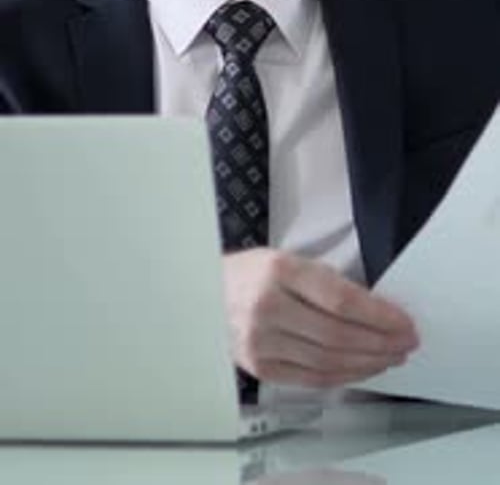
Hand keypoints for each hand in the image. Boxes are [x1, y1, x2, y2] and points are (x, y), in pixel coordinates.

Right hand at [223, 248, 417, 387]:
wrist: (205, 294)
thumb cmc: (253, 274)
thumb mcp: (288, 260)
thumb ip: (326, 283)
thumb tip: (378, 312)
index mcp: (278, 271)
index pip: (340, 299)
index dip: (379, 316)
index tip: (404, 322)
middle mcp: (267, 307)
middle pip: (338, 334)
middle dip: (381, 342)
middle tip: (405, 342)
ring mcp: (260, 341)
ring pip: (328, 360)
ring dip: (368, 362)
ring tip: (391, 357)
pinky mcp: (259, 367)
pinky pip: (311, 378)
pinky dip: (344, 376)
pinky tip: (363, 369)